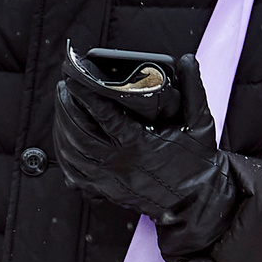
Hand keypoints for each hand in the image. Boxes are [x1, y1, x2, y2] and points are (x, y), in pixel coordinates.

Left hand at [54, 49, 239, 253]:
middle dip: (66, 105)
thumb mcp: (201, 122)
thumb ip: (193, 89)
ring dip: (61, 126)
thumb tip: (187, 60)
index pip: (103, 113)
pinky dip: (64, 152)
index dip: (85, 91)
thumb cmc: (198, 162)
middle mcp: (119, 162)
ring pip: (71, 151)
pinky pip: (73, 171)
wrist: (196, 201)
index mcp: (140, 143)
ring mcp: (109, 179)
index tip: (74, 74)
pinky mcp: (105, 190)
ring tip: (62, 105)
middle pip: (78, 131)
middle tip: (64, 86)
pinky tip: (63, 137)